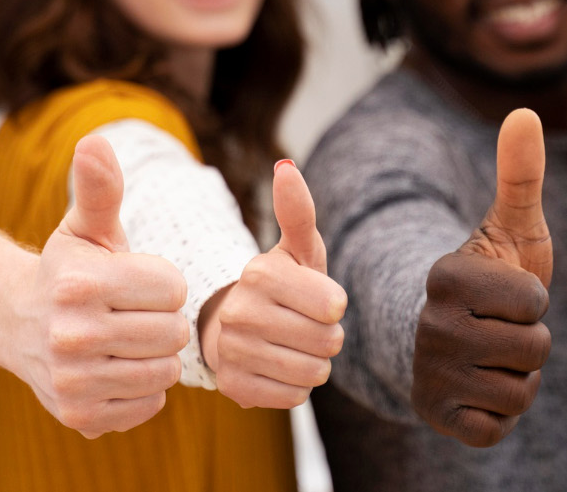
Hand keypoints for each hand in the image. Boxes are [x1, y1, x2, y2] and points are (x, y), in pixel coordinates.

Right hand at [16, 134, 190, 437]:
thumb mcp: (85, 226)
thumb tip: (94, 141)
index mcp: (80, 284)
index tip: (134, 280)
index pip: (174, 288)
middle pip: (173, 332)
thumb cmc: (68, 269)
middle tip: (132, 313)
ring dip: (156, 355)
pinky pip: (150, 405)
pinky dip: (143, 389)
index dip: (162, 282)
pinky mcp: (79, 417)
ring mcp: (73, 381)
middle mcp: (71, 335)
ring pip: (165, 371)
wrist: (17, 323)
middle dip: (163, 319)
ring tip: (126, 339)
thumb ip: (100, 187)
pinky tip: (116, 368)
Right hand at [202, 159, 347, 408]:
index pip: (334, 306)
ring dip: (313, 363)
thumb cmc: (281, 286)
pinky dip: (295, 387)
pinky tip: (277, 367)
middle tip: (303, 325)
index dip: (333, 306)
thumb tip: (285, 167)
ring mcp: (232, 351)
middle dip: (327, 337)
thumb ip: (298, 212)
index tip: (314, 299)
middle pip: (328, 342)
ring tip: (291, 345)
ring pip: (313, 372)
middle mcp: (240, 311)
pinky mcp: (233, 386)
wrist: (235, 328)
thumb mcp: (296, 250)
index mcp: (260, 273)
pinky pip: (295, 398)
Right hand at [412, 108, 553, 446]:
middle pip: (532, 348)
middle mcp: (428, 325)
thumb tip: (523, 111)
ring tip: (496, 354)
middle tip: (504, 328)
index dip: (535, 299)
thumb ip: (521, 174)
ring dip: (521, 376)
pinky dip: (503, 411)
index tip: (507, 293)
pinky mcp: (436, 415)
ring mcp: (428, 373)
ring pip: (520, 388)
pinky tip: (484, 386)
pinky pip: (501, 425)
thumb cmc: (497, 277)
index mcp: (445, 275)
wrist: (460, 336)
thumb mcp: (514, 226)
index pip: (533, 300)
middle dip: (533, 341)